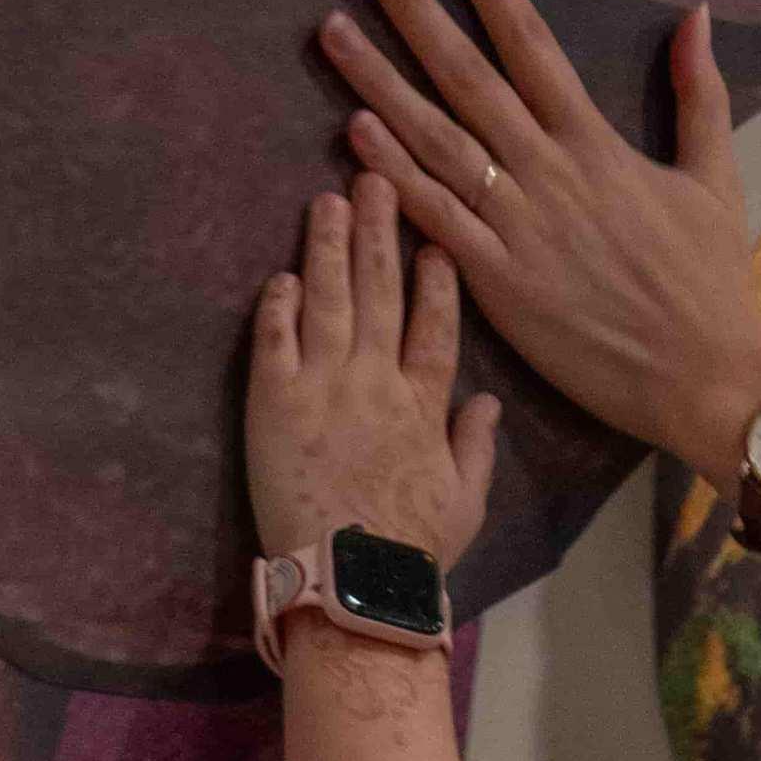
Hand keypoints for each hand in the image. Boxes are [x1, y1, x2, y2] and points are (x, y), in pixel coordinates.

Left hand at [247, 175, 505, 568]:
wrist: (350, 581)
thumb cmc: (411, 550)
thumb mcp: (465, 502)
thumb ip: (475, 446)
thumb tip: (488, 401)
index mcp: (425, 404)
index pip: (435, 325)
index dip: (437, 279)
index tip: (435, 240)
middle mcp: (377, 381)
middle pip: (380, 292)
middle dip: (379, 232)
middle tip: (377, 180)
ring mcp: (323, 387)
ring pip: (328, 300)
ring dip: (328, 247)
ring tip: (328, 200)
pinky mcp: (273, 403)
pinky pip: (275, 340)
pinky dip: (277, 305)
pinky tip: (280, 275)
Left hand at [316, 0, 760, 470]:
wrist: (707, 376)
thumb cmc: (712, 282)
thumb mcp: (716, 177)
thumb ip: (699, 94)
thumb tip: (697, 14)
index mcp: (596, 141)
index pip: (528, 37)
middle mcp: (548, 170)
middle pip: (466, 71)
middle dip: (412, 4)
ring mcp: (517, 225)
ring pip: (435, 137)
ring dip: (378, 79)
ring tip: (329, 26)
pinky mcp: (498, 282)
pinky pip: (435, 217)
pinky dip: (394, 174)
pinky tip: (353, 130)